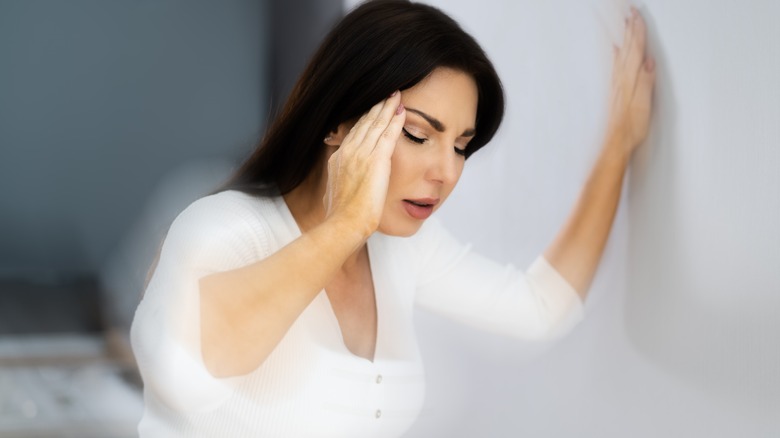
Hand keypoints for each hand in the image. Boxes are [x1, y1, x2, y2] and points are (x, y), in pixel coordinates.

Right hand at [323, 92, 405, 237]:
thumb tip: (334, 190)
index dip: (365, 120)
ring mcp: (362, 154)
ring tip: (395, 96)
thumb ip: (337, 185)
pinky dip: (395, 120)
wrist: (343, 223)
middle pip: (364, 124)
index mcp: (338, 159)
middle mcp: (348, 151)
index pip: (354, 134)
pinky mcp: (376, 160)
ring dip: (386, 108)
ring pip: (376, 124)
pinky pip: (388, 134)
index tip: (372, 111)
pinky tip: (402, 110)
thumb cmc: (340, 217)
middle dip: (376, 108)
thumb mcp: (332, 195)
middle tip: (386, 95)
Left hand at [606, 7, 655, 154]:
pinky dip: (616, 54)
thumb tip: (648, 63)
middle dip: (629, 30)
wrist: (615, 142)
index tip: (637, 17)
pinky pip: (615, 65)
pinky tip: (615, 50)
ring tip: (624, 24)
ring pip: (621, 54)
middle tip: (630, 13)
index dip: (637, 32)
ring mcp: (616, 85)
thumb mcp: (643, 104)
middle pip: (627, 49)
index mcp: (630, 80)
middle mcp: (621, 80)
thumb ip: (646, 82)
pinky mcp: (614, 91)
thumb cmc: (630, 127)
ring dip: (623, 38)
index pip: (635, 50)